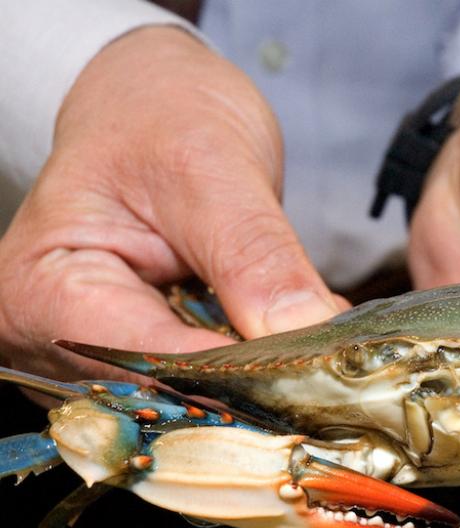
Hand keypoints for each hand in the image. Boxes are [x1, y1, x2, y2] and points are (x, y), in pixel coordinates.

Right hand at [0, 27, 342, 379]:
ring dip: (262, 388)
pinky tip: (298, 357)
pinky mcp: (143, 362)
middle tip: (333, 374)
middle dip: (253, 389)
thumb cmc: (158, 117)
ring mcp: (99, 360)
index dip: (233, 373)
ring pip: (192, 401)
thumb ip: (254, 253)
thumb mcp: (210, 167)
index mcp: (42, 292)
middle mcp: (56, 343)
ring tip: (321, 362)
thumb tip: (306, 330)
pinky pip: (206, 387)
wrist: (154, 109)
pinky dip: (256, 376)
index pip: (143, 359)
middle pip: (163, 394)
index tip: (311, 373)